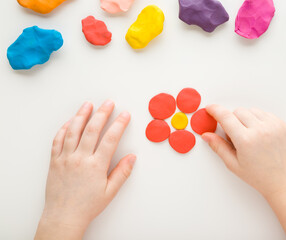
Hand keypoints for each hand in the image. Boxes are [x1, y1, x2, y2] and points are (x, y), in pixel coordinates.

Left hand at [35, 100, 135, 239]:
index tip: (125, 115)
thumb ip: (122, 173)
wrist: (63, 216)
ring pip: (73, 131)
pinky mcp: (54, 161)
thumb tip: (132, 158)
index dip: (119, 124)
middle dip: (102, 113)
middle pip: (92, 130)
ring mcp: (65, 158)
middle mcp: (80, 159)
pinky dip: (64, 128)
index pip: (110, 139)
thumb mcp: (109, 192)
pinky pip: (58, 140)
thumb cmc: (86, 206)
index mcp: (96, 166)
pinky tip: (70, 122)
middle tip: (109, 103)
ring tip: (88, 105)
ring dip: (81, 115)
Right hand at [202, 105, 285, 197]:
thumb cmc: (258, 175)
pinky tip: (259, 134)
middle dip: (231, 119)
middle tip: (235, 135)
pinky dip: (258, 120)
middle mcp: (260, 130)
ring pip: (251, 110)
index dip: (215, 110)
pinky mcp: (282, 125)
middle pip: (237, 111)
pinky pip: (264, 113)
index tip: (210, 108)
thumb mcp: (233, 164)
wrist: (282, 180)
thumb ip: (218, 146)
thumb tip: (206, 135)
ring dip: (245, 118)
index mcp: (246, 141)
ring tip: (249, 135)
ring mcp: (273, 126)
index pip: (226, 117)